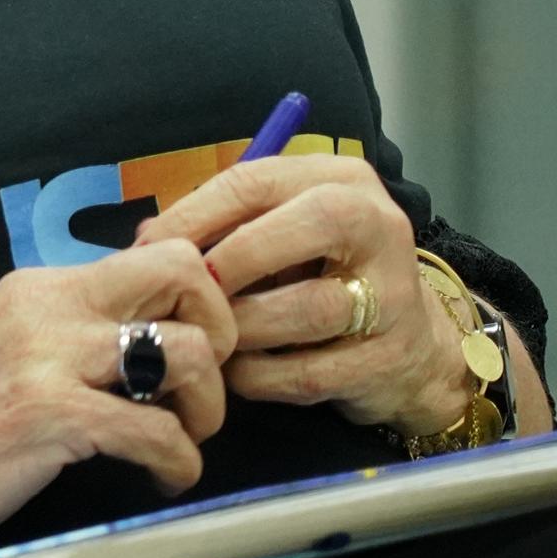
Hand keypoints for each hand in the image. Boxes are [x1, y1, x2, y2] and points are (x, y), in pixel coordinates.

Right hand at [0, 240, 237, 557]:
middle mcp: (44, 307)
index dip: (194, 304)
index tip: (191, 353)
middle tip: (202, 387)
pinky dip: (179, 465)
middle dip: (221, 331)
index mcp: (31, 289)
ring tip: (180, 441)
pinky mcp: (51, 417)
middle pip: (185, 273)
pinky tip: (160, 482)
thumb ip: (57, 339)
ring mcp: (47, 359)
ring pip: (190, 351)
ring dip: (206, 408)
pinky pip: (159, 432)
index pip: (151, 257)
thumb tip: (134, 347)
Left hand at [134, 157, 468, 434]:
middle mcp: (379, 226)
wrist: (409, 347)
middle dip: (230, 263)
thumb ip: (222, 227)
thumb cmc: (322, 278)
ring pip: (304, 309)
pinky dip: (259, 377)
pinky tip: (238, 373)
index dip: (193, 214)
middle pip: (303, 228)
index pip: (256, 181)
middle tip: (187, 294)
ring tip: (212, 337)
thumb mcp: (280, 234)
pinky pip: (306, 372)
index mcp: (342, 180)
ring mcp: (393, 294)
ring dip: (243, 329)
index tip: (148, 246)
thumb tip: (147, 239)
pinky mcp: (387, 358)